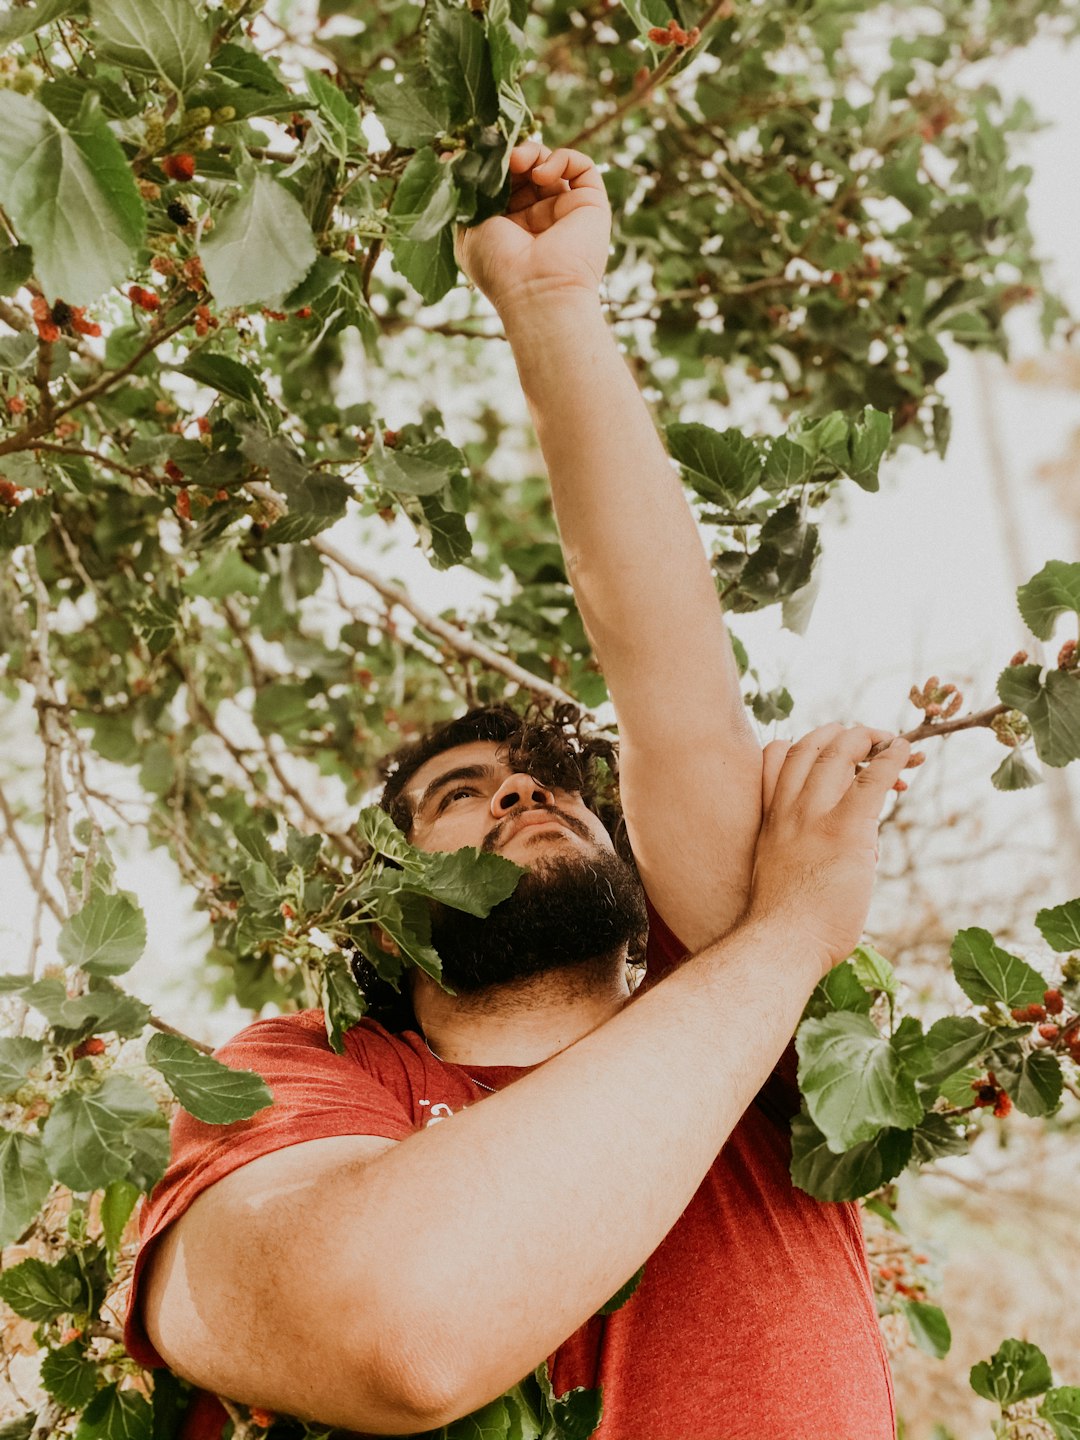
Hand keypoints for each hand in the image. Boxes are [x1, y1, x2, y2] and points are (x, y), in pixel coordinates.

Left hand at [454, 140, 611, 318]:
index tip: (476, 153)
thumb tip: (451, 155)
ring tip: (520, 163)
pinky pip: (582, 167)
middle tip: (503, 158)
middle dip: (511, 155)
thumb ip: (466, 192)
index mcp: (510, 225)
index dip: (493, 163)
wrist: (536, 293)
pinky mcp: (590, 205)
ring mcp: (564, 210)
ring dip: (533, 153)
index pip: (504, 181)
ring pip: (552, 163)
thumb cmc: (498, 267)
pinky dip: (562, 158)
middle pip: (527, 167)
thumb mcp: (469, 226)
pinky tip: (542, 174)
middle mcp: (538, 217)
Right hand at [748, 724, 910, 974]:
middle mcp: (788, 808)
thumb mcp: (779, 873)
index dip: (803, 742)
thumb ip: (799, 850)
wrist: (781, 942)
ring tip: (892, 744)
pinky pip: (873, 778)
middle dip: (842, 733)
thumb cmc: (783, 925)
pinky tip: (907, 754)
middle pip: (810, 744)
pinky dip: (892, 758)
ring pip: (839, 750)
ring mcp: (814, 816)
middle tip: (869, 741)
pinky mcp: (846, 829)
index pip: (774, 754)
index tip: (829, 752)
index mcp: (770, 817)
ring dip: (868, 737)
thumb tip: (836, 857)